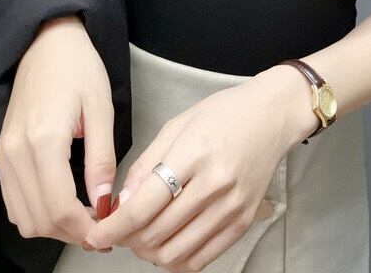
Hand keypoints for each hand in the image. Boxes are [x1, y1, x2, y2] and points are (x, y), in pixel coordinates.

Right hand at [0, 14, 117, 247]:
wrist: (46, 43)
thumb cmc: (79, 68)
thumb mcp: (101, 108)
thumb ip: (102, 158)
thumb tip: (105, 201)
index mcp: (43, 140)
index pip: (59, 208)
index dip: (84, 228)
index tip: (108, 229)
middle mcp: (15, 152)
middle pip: (39, 220)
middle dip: (71, 232)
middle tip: (101, 226)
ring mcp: (2, 154)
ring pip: (23, 217)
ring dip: (53, 227)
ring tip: (86, 215)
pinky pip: (13, 201)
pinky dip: (37, 212)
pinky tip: (64, 202)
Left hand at [82, 64, 317, 270]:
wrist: (272, 116)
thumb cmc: (226, 113)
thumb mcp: (178, 124)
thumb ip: (146, 163)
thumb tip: (122, 202)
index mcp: (194, 154)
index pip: (144, 206)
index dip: (114, 227)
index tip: (97, 233)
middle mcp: (215, 185)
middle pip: (156, 233)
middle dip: (127, 239)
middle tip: (118, 230)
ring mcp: (232, 207)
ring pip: (175, 253)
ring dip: (148, 253)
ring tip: (141, 237)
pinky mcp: (243, 222)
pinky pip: (201, 259)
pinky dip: (176, 260)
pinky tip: (166, 244)